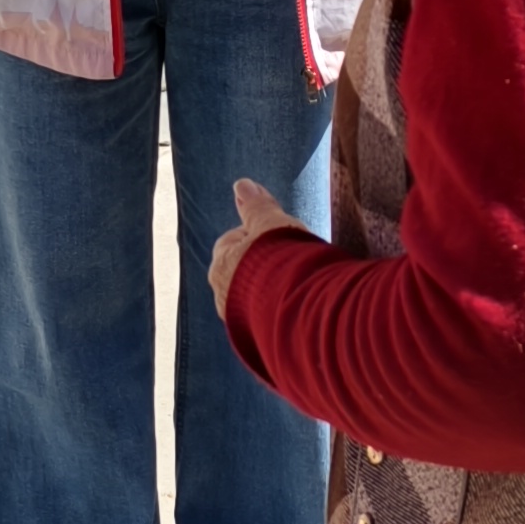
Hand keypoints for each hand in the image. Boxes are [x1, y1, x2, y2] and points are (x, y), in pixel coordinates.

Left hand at [207, 177, 314, 310]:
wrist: (297, 314)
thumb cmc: (282, 264)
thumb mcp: (273, 226)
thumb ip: (258, 206)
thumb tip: (242, 185)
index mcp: (221, 266)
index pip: (232, 242)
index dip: (257, 236)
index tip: (279, 237)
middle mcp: (225, 296)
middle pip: (244, 272)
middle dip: (266, 266)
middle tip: (294, 260)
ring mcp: (242, 321)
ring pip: (258, 298)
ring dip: (276, 291)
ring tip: (303, 285)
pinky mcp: (261, 339)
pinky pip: (271, 321)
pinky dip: (284, 313)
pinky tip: (303, 309)